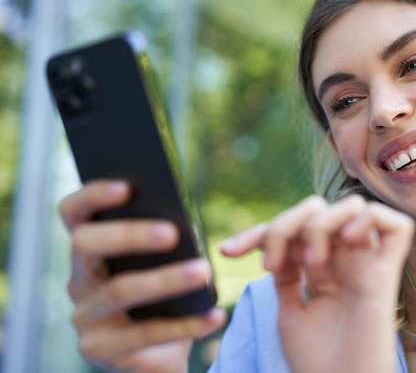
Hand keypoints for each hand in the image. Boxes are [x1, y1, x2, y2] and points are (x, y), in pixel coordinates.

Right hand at [60, 180, 226, 372]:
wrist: (157, 355)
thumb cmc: (162, 298)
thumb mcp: (161, 266)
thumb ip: (164, 240)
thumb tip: (185, 223)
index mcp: (90, 251)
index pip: (73, 213)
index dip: (93, 195)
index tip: (127, 187)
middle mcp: (78, 280)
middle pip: (86, 245)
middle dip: (130, 234)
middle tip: (173, 233)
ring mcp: (85, 317)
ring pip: (119, 290)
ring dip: (165, 279)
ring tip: (203, 272)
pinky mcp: (99, 350)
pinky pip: (144, 335)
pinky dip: (186, 325)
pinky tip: (216, 315)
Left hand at [221, 195, 414, 372]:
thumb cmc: (315, 361)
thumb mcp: (289, 308)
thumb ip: (287, 271)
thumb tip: (276, 240)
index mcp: (322, 270)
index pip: (292, 230)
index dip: (257, 233)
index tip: (227, 252)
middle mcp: (345, 262)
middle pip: (319, 209)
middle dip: (285, 225)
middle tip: (270, 264)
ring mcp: (367, 265)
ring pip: (353, 206)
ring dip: (321, 225)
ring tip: (310, 263)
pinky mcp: (388, 273)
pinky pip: (395, 224)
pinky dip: (367, 219)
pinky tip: (347, 240)